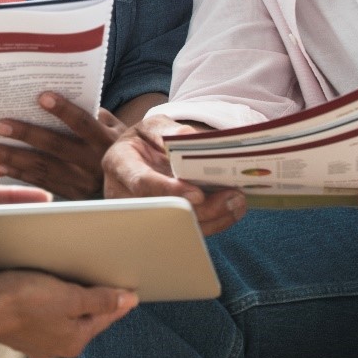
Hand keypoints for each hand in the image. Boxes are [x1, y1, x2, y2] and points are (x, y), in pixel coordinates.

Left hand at [0, 92, 124, 198]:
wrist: (131, 180)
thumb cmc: (113, 142)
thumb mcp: (111, 125)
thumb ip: (89, 112)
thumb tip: (57, 93)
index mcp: (105, 140)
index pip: (83, 123)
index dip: (63, 110)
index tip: (41, 96)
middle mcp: (94, 162)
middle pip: (56, 146)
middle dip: (25, 134)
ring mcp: (82, 182)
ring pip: (43, 168)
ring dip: (13, 158)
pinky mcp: (71, 195)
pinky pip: (41, 183)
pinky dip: (18, 174)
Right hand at [0, 270, 137, 357]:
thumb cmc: (17, 303)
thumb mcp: (68, 297)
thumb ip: (99, 300)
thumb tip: (127, 301)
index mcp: (73, 340)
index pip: (106, 316)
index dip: (117, 298)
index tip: (127, 286)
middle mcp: (56, 343)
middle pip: (84, 314)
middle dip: (91, 296)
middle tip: (96, 275)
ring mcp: (36, 336)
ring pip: (61, 312)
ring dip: (66, 294)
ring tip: (67, 275)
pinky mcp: (18, 325)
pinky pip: (40, 309)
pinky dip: (44, 296)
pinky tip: (40, 282)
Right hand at [103, 114, 245, 235]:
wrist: (139, 155)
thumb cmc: (145, 139)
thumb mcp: (153, 126)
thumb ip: (169, 130)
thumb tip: (190, 138)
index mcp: (119, 163)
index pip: (141, 182)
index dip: (169, 190)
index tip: (198, 194)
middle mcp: (124, 193)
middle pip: (162, 211)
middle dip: (200, 209)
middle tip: (232, 197)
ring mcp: (140, 213)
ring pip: (176, 226)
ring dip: (212, 218)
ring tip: (238, 203)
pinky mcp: (157, 224)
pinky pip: (184, 231)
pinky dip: (211, 223)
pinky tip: (230, 211)